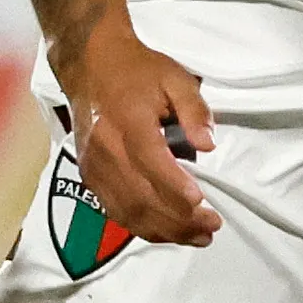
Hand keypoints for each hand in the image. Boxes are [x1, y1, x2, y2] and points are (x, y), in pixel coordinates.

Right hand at [61, 20, 220, 247]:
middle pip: (140, 196)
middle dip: (178, 219)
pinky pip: (114, 209)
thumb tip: (208, 144)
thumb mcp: (175, 78)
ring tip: (197, 237)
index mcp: (128, 122)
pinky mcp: (90, 175)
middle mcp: (106, 149)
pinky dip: (141, 225)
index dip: (176, 188)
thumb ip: (194, 109)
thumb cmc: (138, 71)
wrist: (90, 65)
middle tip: (212, 227)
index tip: (203, 204)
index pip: (151, 163)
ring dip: (162, 230)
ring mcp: (94, 166)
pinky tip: (166, 231)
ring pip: (127, 210)